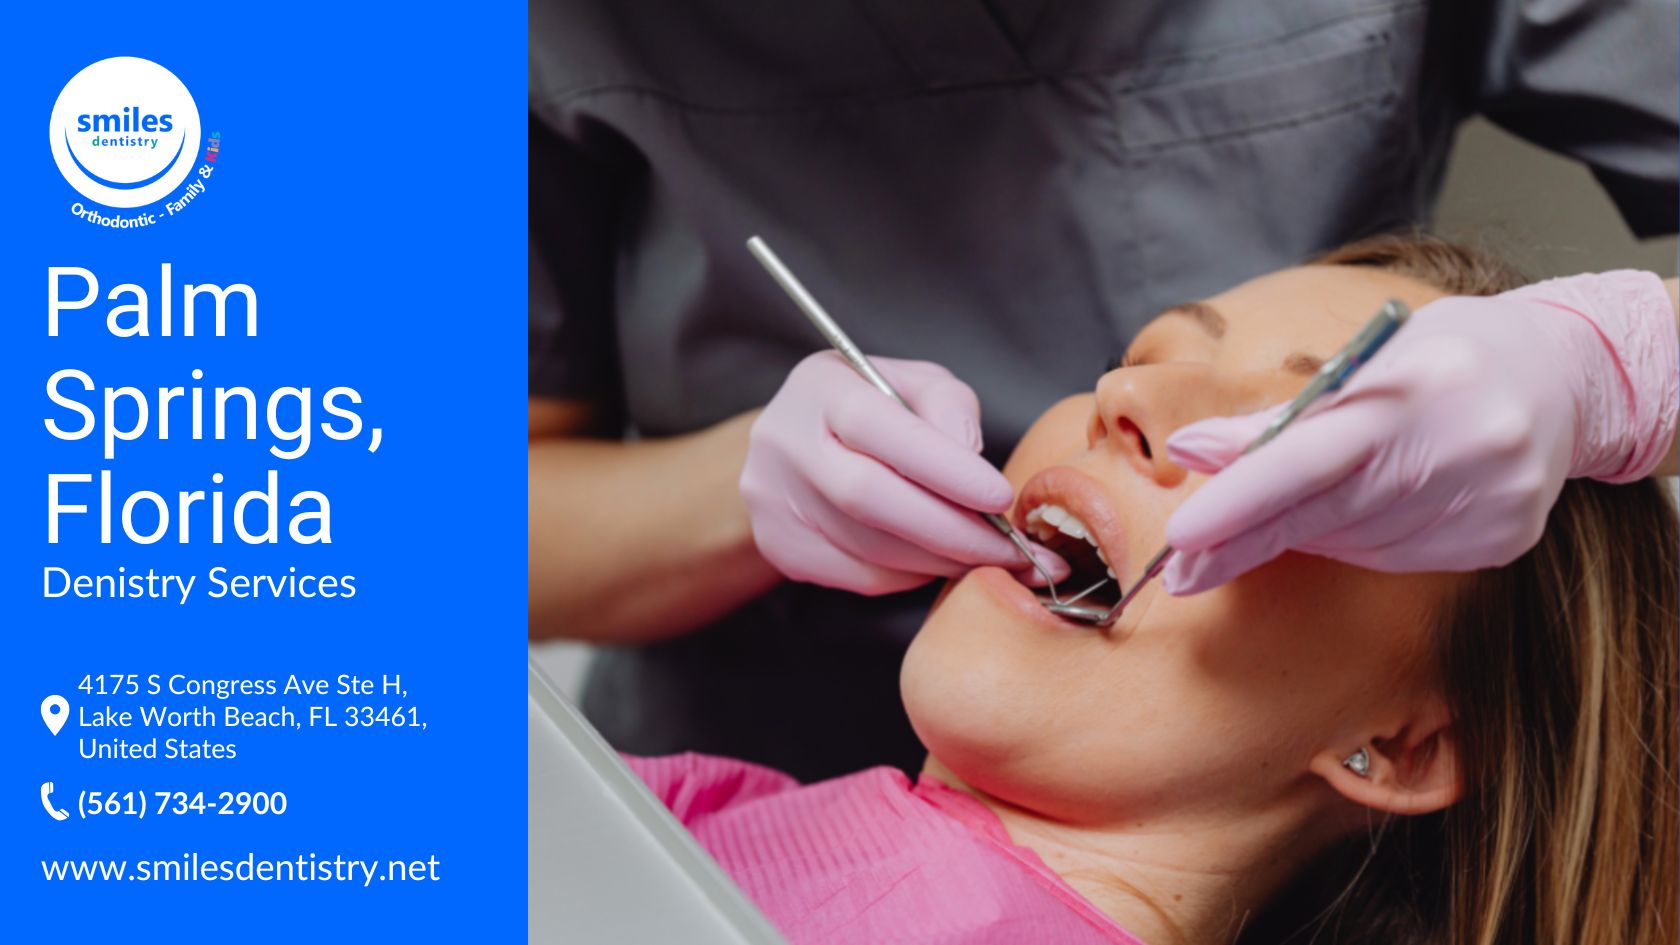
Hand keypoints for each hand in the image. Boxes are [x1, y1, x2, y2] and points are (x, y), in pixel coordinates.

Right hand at [741, 352, 1065, 594]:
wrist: (794, 443)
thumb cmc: (871, 406)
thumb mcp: (913, 383)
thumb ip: (947, 405)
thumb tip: (969, 457)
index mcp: (821, 388)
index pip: (882, 431)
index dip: (945, 470)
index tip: (1002, 498)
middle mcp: (785, 443)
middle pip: (870, 499)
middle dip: (952, 531)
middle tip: (1014, 552)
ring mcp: (774, 500)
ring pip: (870, 547)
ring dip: (941, 560)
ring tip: (993, 560)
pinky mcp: (781, 546)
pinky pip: (860, 576)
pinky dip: (912, 574)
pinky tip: (941, 561)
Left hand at [1161, 271, 1677, 594]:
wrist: (1567, 373)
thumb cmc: (1446, 355)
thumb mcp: (1367, 358)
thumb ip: (1281, 414)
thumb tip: (1191, 449)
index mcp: (1419, 384)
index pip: (1312, 456)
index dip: (1243, 498)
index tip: (1183, 535)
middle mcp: (1465, 446)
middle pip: (1326, 512)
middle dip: (1244, 542)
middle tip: (1179, 570)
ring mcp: (1492, 499)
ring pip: (1356, 543)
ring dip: (1302, 534)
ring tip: (1284, 512)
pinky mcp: (1504, 539)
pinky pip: (1398, 557)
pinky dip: (1357, 541)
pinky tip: (1358, 512)